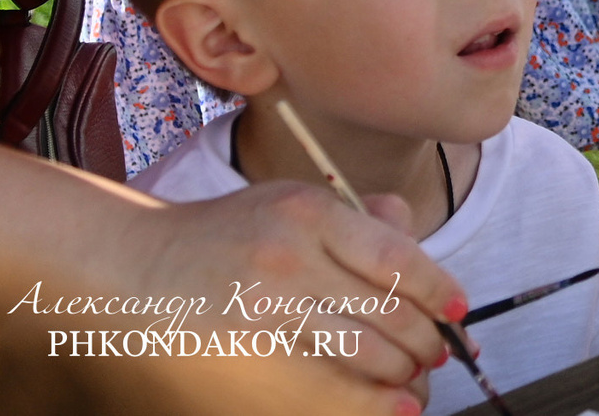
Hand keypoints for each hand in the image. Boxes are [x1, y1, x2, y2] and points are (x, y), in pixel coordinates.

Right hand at [115, 181, 463, 399]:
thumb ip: (362, 221)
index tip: (458, 309)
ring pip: (364, 351)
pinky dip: (369, 400)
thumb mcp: (295, 202)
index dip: (438, 289)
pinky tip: (395, 404)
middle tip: (441, 351)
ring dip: (403, 371)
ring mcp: (267, 308)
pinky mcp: (250, 352)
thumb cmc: (230, 232)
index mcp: (311, 212)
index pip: (397, 258)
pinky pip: (325, 385)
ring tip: (416, 375)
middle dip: (426, 339)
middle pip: (387, 310)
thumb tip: (423, 255)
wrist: (140, 263)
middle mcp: (291, 257)